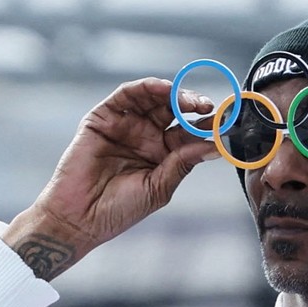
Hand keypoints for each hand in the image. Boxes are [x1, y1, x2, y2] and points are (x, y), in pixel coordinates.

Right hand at [3, 77, 217, 279]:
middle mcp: (147, 136)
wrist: (81, 218)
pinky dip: (146, 88)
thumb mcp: (159, 187)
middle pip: (175, 111)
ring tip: (191, 100)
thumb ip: (183, 162)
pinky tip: (163, 90)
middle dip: (194, 106)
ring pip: (154, 99)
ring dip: (174, 94)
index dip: (208, 125)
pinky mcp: (104, 117)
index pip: (190, 133)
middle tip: (211, 107)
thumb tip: (216, 145)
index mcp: (163, 155)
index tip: (226, 121)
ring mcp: (126, 125)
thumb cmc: (119, 210)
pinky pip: (127, 96)